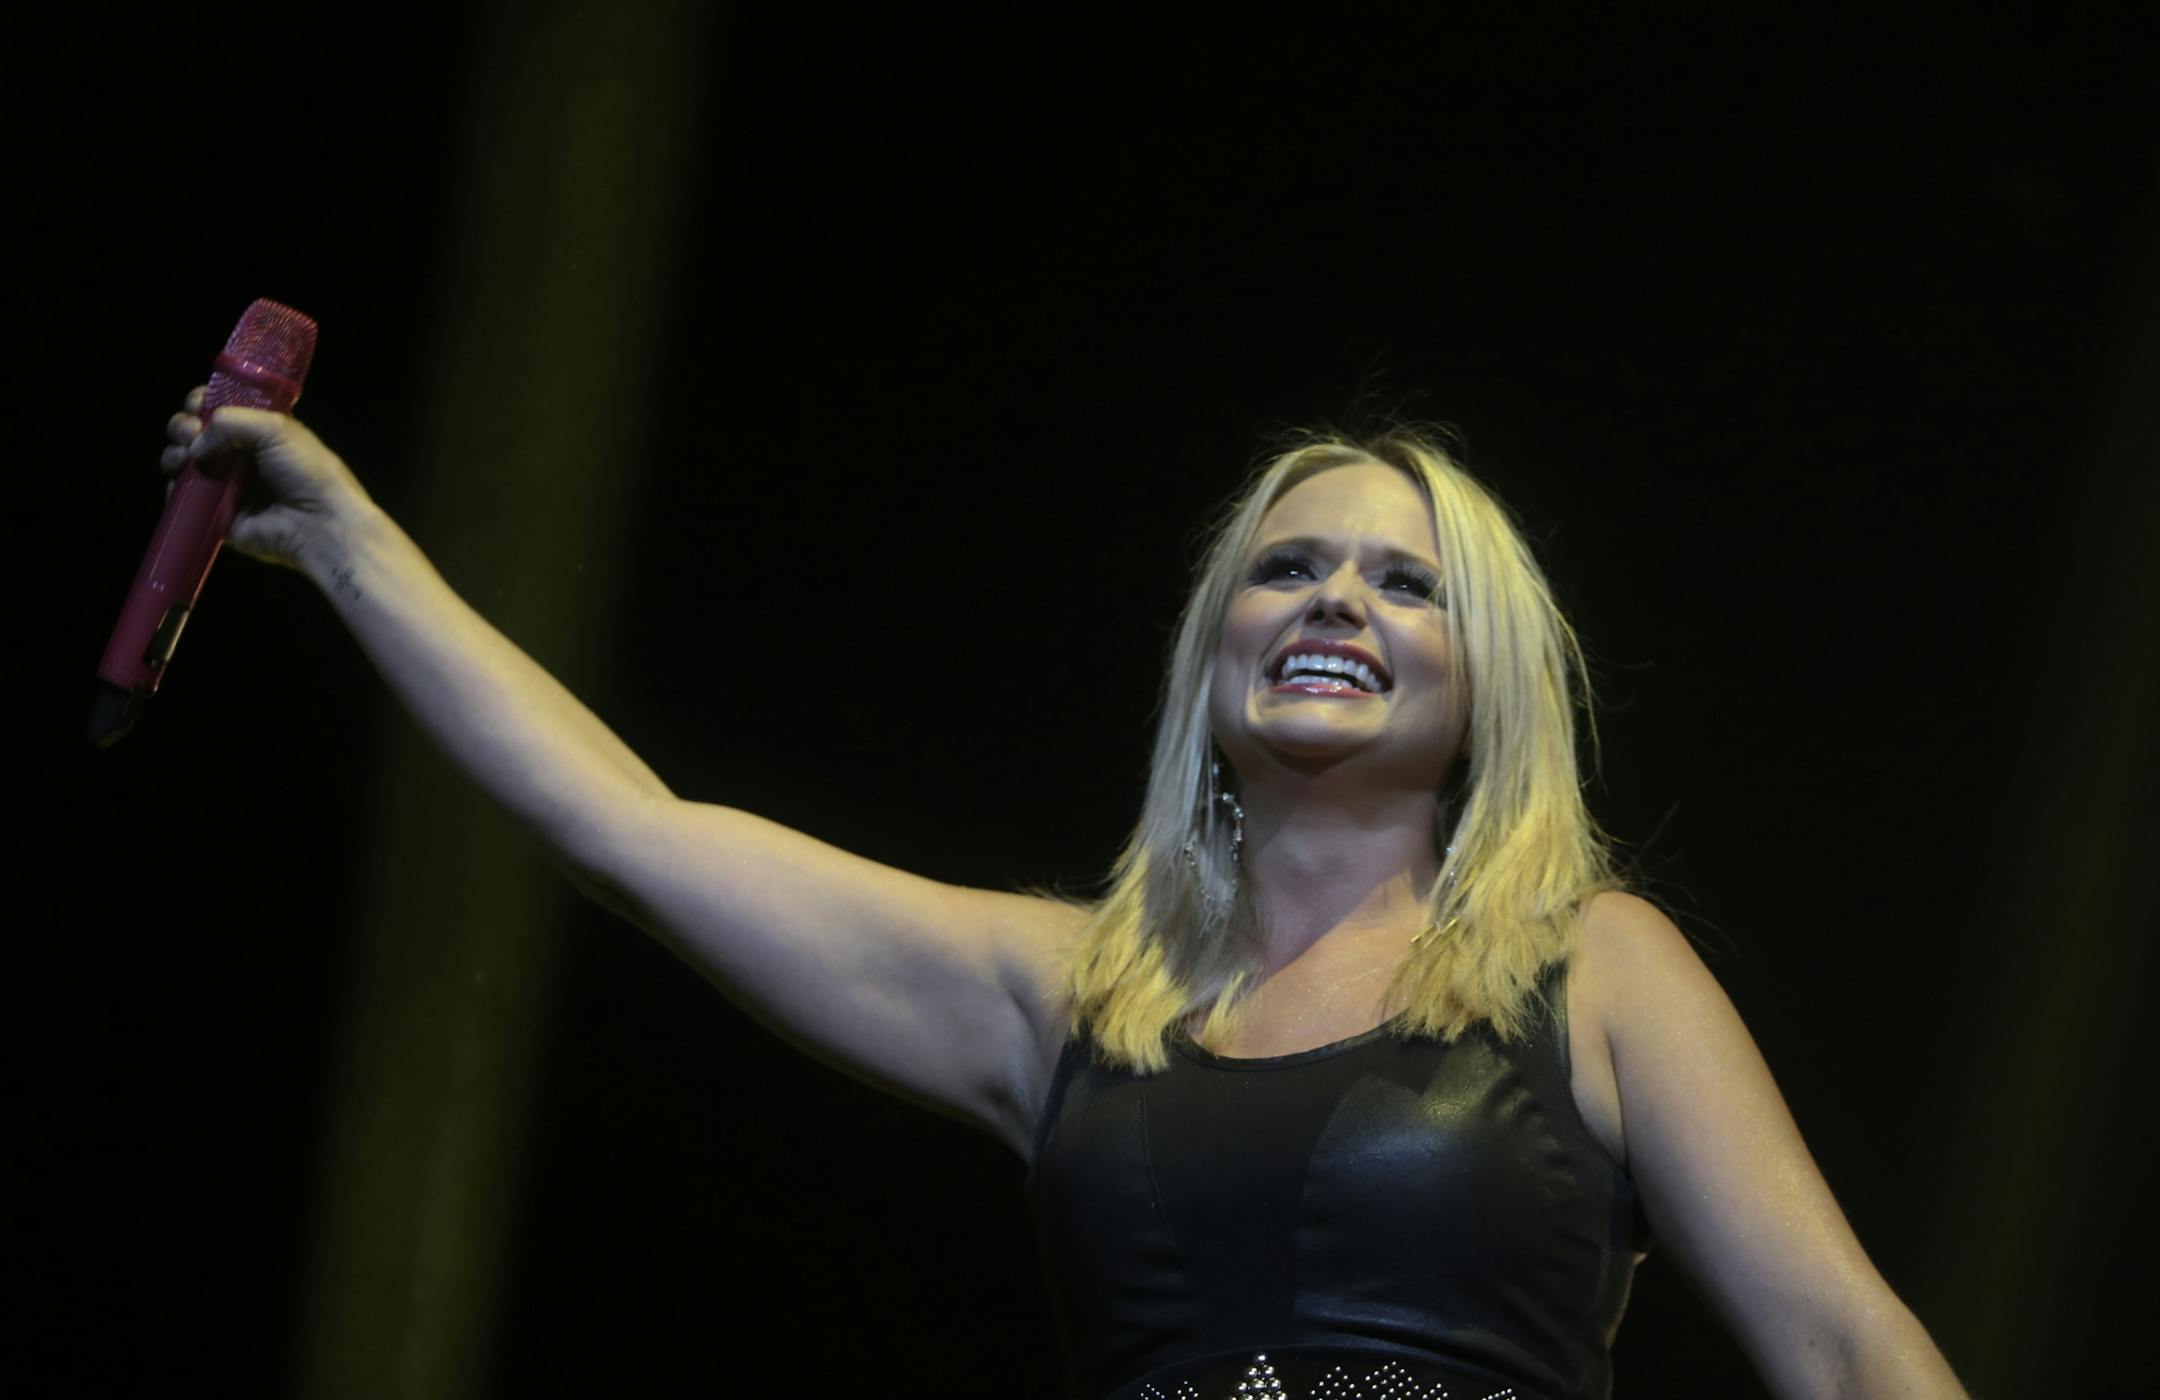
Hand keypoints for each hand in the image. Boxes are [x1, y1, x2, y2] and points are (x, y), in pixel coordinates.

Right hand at [161, 386, 375, 569]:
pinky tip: (181, 479)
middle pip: (194, 432)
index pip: (218, 409)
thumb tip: (195, 444)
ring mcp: (227, 485)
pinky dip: (175, 487)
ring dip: (174, 453)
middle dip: (183, 426)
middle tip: (190, 432)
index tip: (197, 405)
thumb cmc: (307, 471)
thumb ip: (230, 422)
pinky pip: (185, 498)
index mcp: (258, 431)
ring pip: (184, 463)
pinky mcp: (217, 514)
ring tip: (183, 457)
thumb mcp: (275, 428)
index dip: (201, 402)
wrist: (320, 523)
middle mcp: (240, 456)